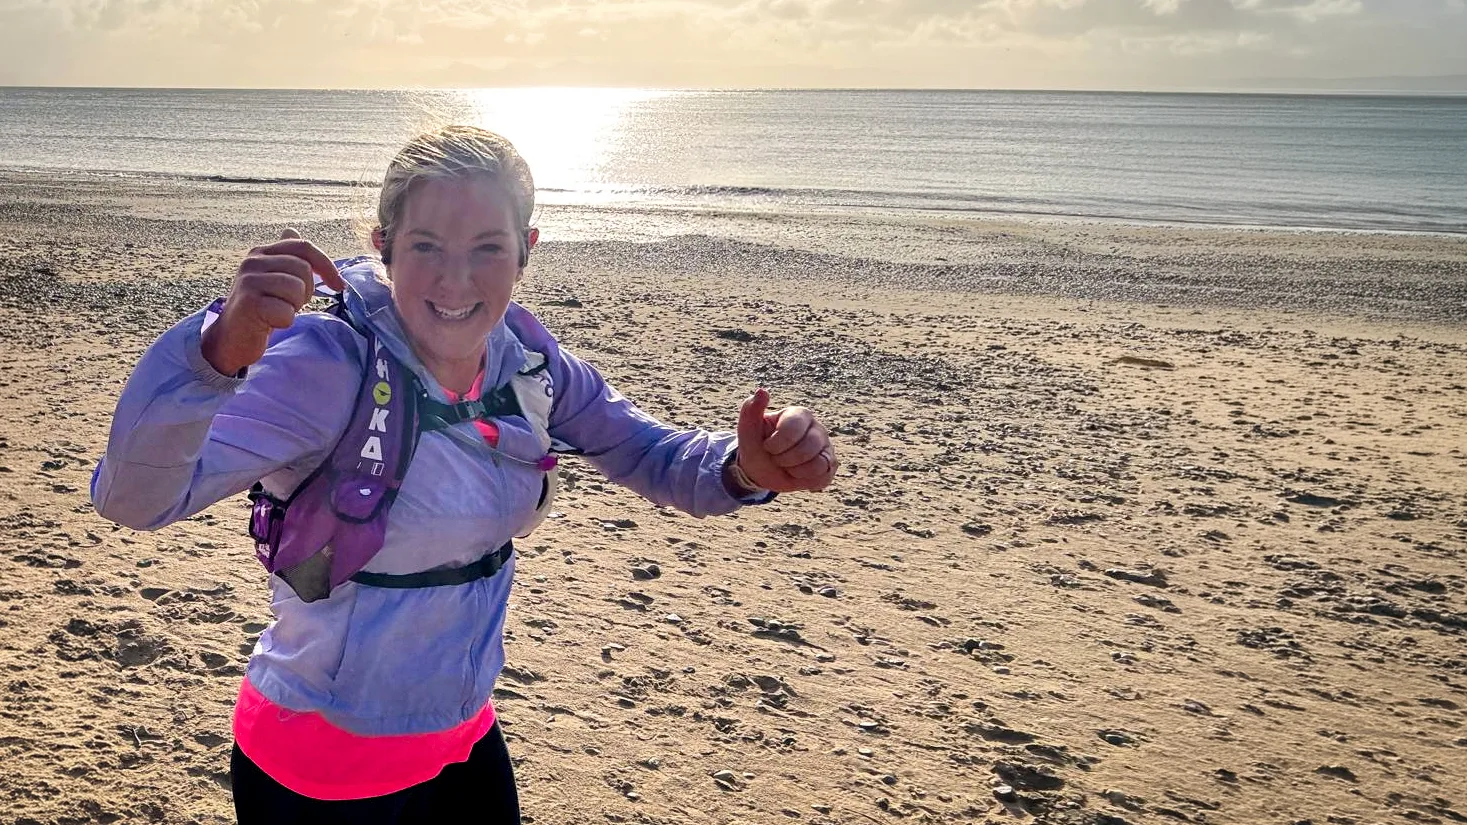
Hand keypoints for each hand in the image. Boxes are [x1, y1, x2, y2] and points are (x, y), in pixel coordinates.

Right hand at [201, 229, 343, 375]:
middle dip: (305, 291)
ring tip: (277, 310)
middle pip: (303, 269)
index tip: (338, 285)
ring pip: (296, 289)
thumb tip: (291, 230)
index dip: (326, 265)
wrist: (232, 336)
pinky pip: (287, 312)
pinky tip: (269, 322)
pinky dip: (284, 321)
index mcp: (261, 252)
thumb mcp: (272, 276)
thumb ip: (284, 256)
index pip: (303, 247)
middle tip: (289, 303)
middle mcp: (252, 262)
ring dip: (294, 307)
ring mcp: (249, 281)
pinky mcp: (249, 304)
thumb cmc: (259, 306)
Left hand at [734, 388, 837, 492]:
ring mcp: (826, 447)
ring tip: (787, 465)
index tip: (767, 446)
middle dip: (784, 459)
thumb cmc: (756, 445)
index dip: (775, 445)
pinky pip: (823, 476)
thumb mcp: (747, 429)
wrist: (761, 470)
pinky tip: (797, 473)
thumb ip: (751, 409)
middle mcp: (817, 428)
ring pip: (817, 464)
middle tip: (776, 457)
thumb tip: (762, 391)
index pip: (792, 431)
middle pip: (807, 448)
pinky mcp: (830, 465)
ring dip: (794, 470)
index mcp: (799, 414)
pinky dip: (805, 480)